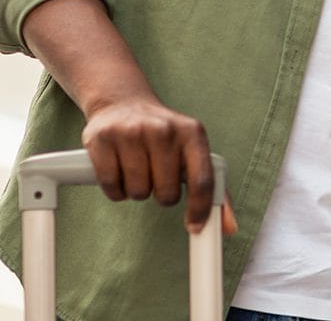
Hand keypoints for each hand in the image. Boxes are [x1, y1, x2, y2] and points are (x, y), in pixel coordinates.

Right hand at [80, 95, 236, 234]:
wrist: (123, 102)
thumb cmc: (163, 134)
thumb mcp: (192, 148)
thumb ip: (213, 187)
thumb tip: (229, 227)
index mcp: (192, 132)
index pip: (202, 181)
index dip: (200, 209)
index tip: (195, 227)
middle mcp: (163, 130)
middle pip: (166, 194)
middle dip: (161, 194)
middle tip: (156, 176)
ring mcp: (131, 132)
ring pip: (138, 193)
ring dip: (137, 191)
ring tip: (137, 168)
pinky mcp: (102, 139)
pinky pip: (112, 187)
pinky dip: (115, 188)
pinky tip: (118, 168)